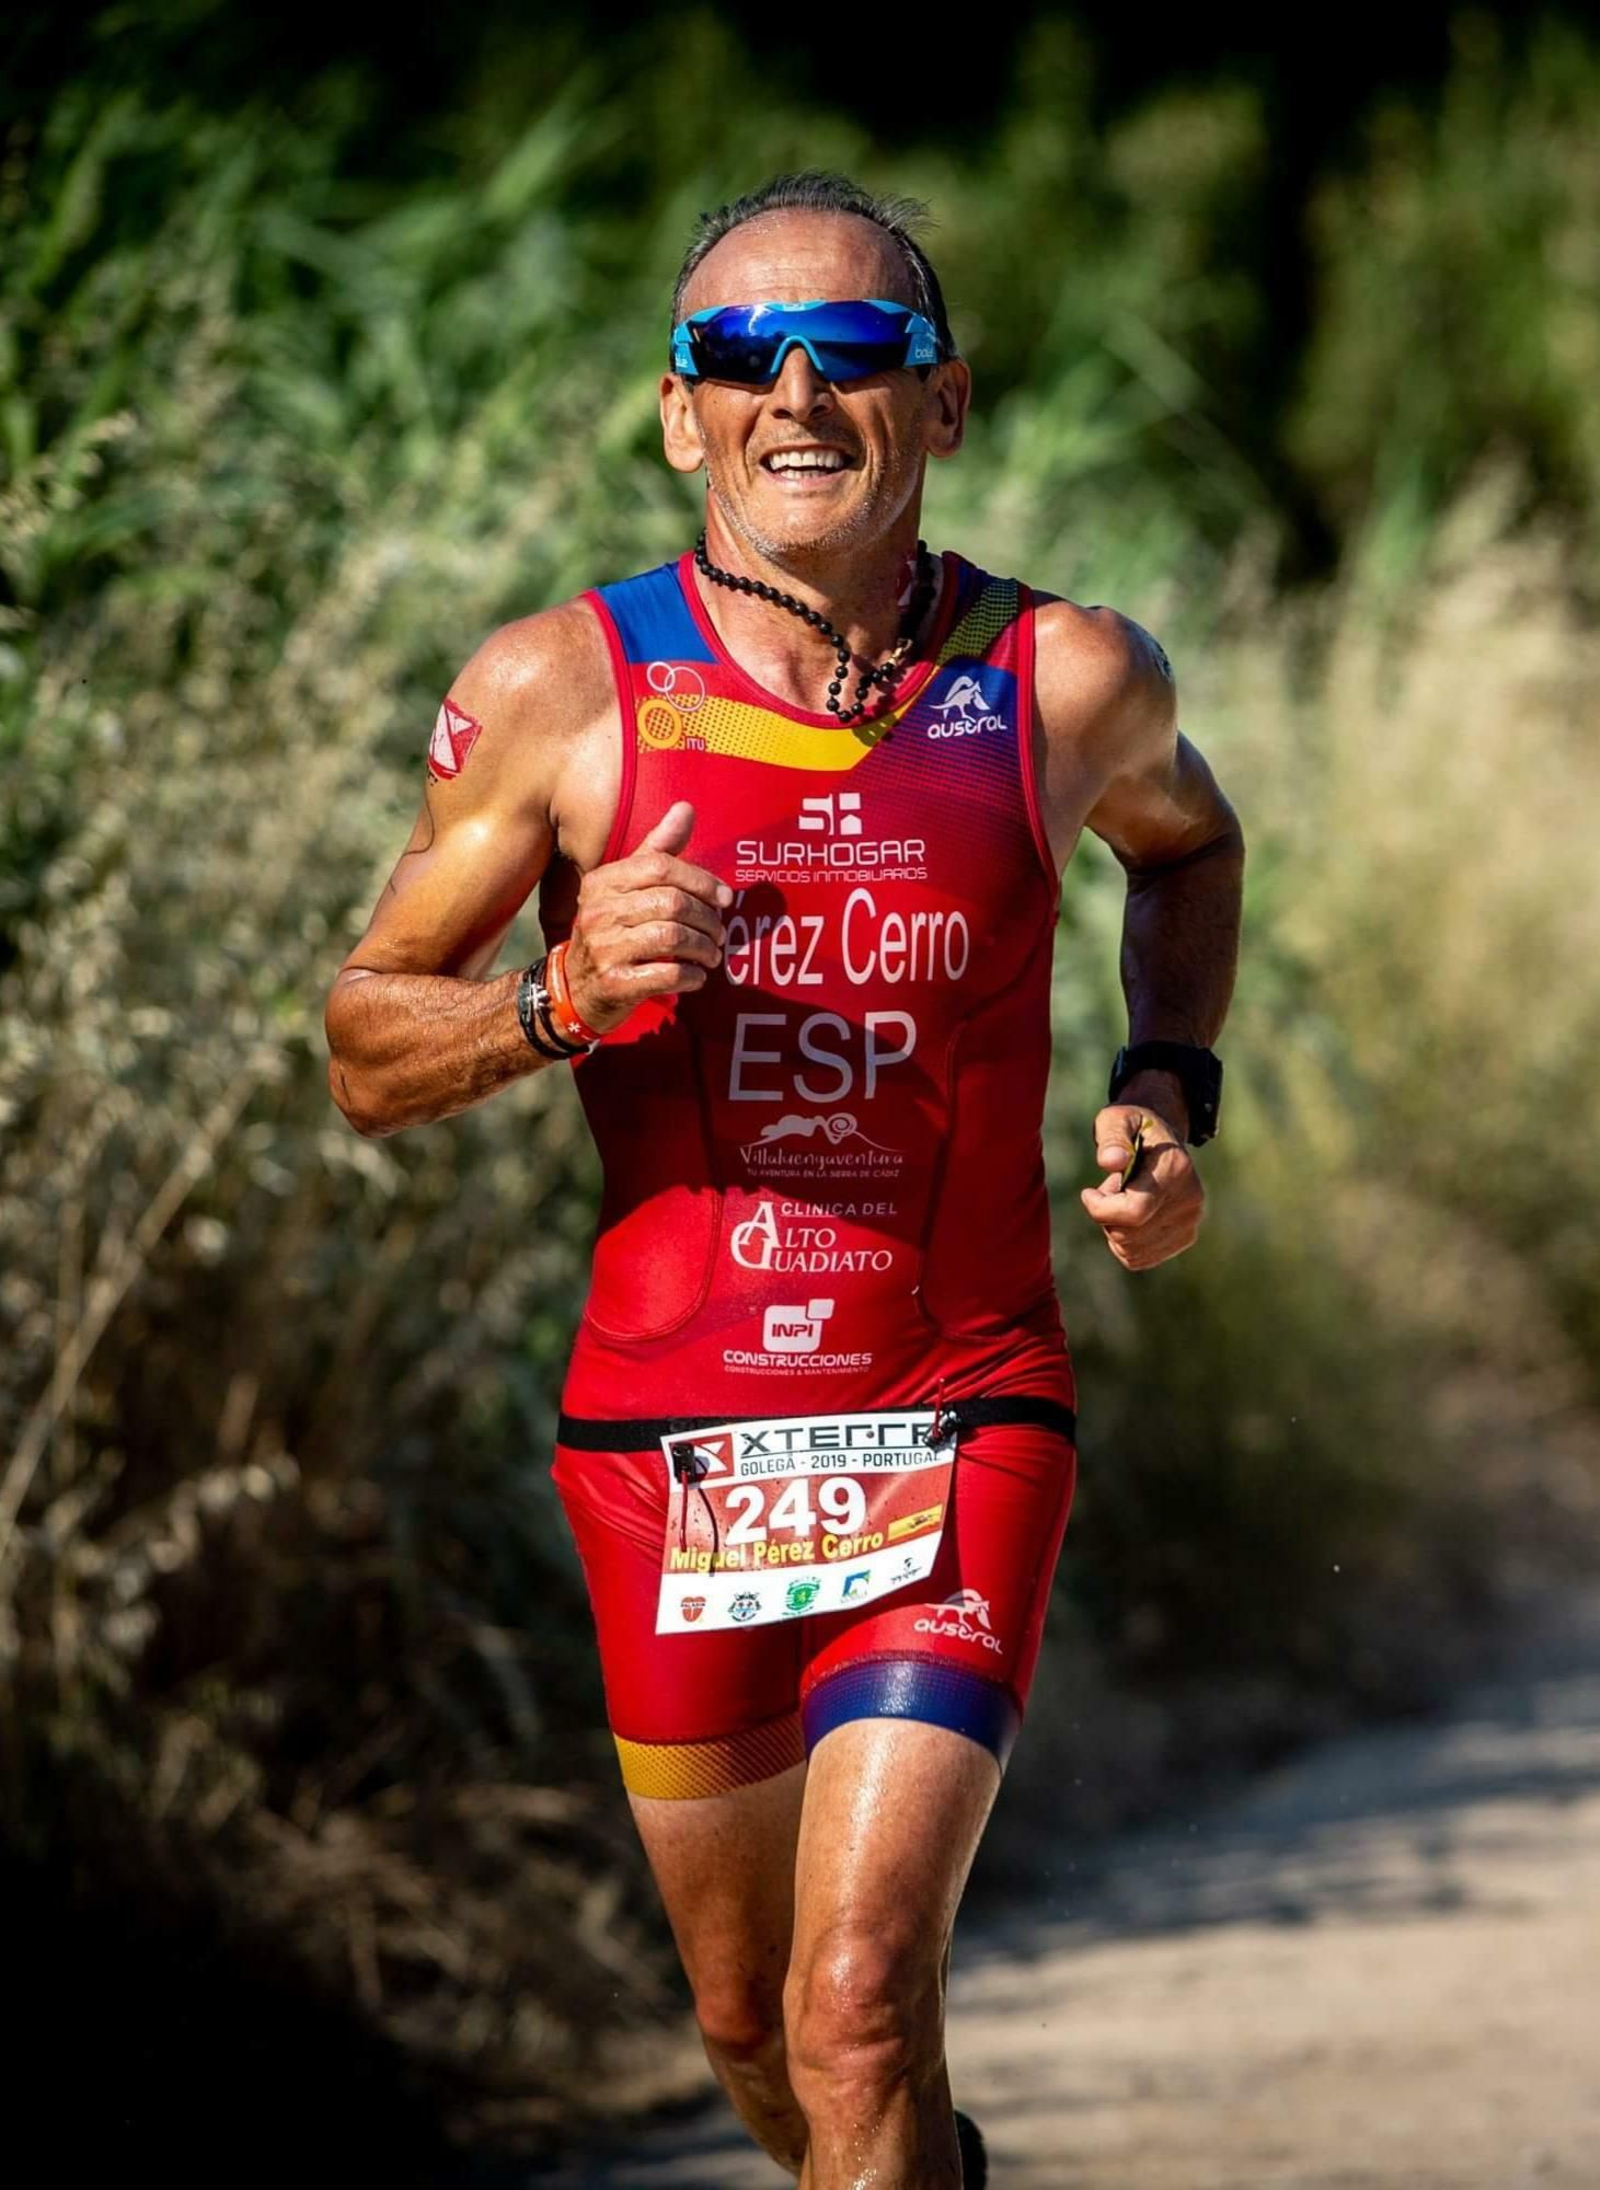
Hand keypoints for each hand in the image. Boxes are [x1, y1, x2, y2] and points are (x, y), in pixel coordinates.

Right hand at [564, 802, 731, 1032]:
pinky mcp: (614, 984)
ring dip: (704, 948)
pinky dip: (693, 976)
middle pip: (672, 903)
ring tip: (712, 954)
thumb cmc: (611, 932)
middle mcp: (598, 912)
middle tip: (719, 932)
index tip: (724, 898)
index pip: (660, 866)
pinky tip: (698, 976)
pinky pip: (668, 974)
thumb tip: (685, 808)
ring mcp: (604, 949)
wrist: (574, 989)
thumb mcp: (625, 889)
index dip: (701, 880)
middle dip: (707, 919)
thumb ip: (656, 851)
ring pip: (673, 938)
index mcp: (602, 882)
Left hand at [1079, 1104, 1203, 1269]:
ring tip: (1123, 1199)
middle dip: (1107, 1216)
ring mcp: (1190, 1221)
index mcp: (1175, 1169)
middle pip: (1128, 1235)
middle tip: (1111, 1189)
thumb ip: (1111, 1138)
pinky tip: (1129, 1217)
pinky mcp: (1185, 1237)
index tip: (1088, 1192)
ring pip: (1131, 1251)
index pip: (1134, 1211)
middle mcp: (1190, 1200)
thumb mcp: (1115, 1120)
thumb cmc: (1131, 1127)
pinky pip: (1139, 1259)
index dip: (1100, 1209)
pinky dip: (1124, 1243)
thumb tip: (1110, 1161)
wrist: (1161, 1139)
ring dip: (1115, 1229)